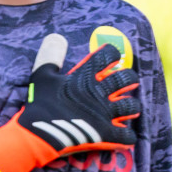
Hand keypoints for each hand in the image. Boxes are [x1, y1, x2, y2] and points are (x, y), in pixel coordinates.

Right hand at [0, 33, 140, 171]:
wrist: (39, 132)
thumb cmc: (40, 103)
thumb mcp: (42, 75)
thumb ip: (51, 55)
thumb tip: (57, 36)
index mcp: (85, 76)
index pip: (107, 56)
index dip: (113, 54)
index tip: (113, 57)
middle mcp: (100, 92)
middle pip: (127, 79)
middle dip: (130, 78)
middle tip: (128, 81)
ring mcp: (105, 113)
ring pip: (132, 106)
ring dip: (132, 106)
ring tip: (130, 108)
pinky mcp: (107, 133)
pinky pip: (127, 135)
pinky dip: (127, 135)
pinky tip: (125, 133)